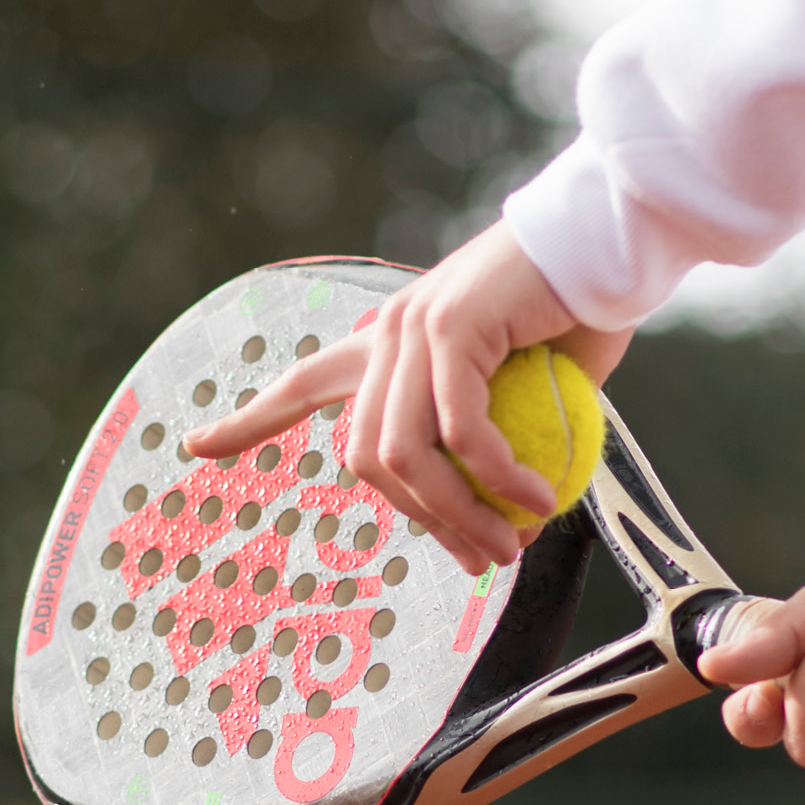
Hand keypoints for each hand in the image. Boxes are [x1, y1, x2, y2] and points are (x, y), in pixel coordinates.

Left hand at [181, 222, 635, 574]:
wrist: (608, 244)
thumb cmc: (580, 314)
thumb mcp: (531, 391)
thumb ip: (502, 444)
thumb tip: (507, 524)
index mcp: (392, 343)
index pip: (307, 384)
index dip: (250, 420)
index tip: (196, 447)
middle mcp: (389, 334)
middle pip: (369, 457)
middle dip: (424, 522)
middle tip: (485, 560)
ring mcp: (413, 328)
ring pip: (404, 453)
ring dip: (458, 513)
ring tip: (511, 543)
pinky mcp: (451, 327)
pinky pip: (459, 428)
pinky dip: (496, 474)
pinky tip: (535, 496)